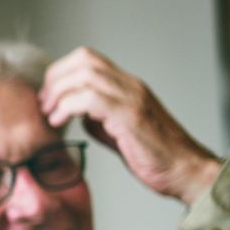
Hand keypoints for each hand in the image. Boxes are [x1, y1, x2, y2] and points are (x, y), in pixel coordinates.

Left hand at [40, 47, 221, 203]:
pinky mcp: (130, 115)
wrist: (186, 172)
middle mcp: (130, 85)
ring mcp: (132, 98)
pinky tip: (59, 123)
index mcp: (127, 86)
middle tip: (44, 105)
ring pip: (85, 73)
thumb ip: (97, 117)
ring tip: (50, 116)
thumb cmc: (155, 156)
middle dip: (55, 79)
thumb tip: (76, 113)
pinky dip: (67, 107)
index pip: (88, 58)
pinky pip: (90, 97)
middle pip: (84, 58)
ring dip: (58, 93)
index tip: (48, 98)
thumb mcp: (117, 131)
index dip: (61, 73)